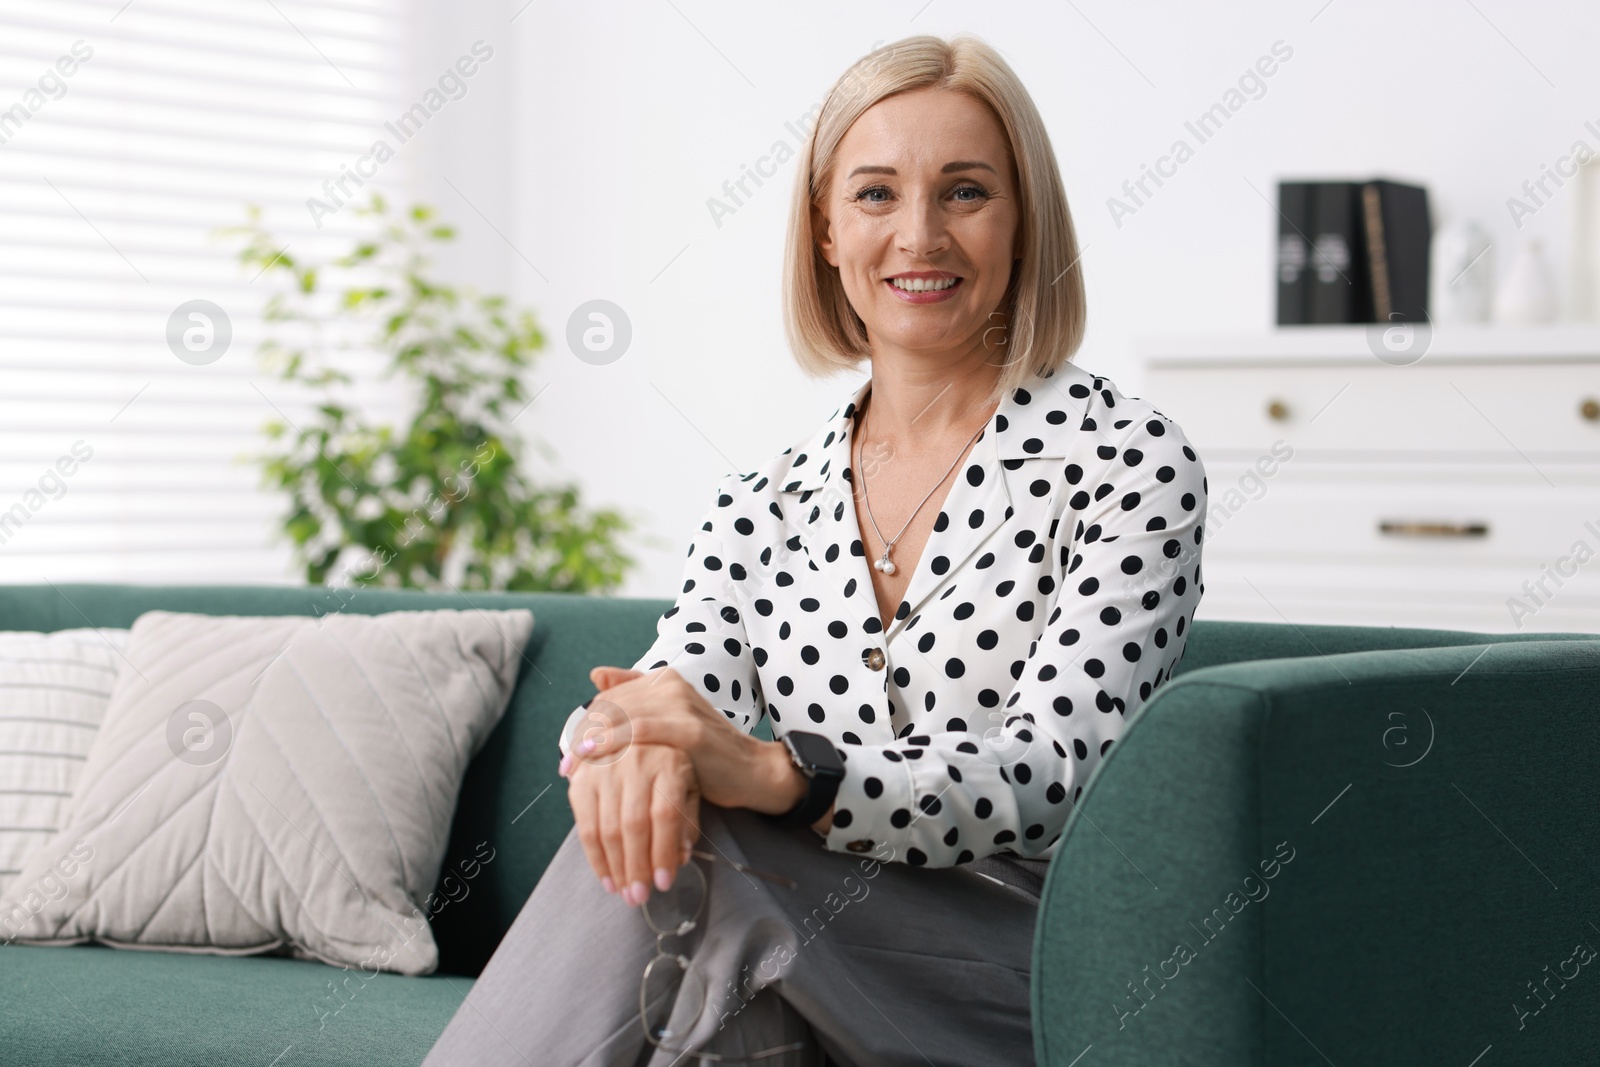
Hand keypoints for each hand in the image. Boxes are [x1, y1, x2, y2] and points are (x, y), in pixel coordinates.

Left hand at [562, 666, 803, 815]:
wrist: (752, 772)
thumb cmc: (706, 754)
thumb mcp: (667, 723)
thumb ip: (635, 699)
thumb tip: (596, 673)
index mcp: (665, 679)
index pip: (611, 696)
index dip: (586, 723)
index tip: (569, 752)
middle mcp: (672, 684)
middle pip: (612, 705)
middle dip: (583, 736)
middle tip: (565, 766)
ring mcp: (682, 704)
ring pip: (621, 716)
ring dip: (591, 742)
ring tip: (572, 767)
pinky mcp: (689, 729)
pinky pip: (639, 731)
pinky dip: (610, 743)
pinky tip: (591, 757)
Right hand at [566, 739, 700, 905]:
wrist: (632, 729)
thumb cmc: (668, 765)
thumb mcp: (688, 785)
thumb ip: (687, 820)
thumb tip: (680, 858)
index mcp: (669, 762)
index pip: (665, 814)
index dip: (663, 851)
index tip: (663, 883)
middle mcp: (636, 761)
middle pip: (634, 824)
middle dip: (636, 867)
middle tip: (639, 898)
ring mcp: (605, 767)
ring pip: (608, 827)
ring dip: (615, 868)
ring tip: (624, 893)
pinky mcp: (582, 777)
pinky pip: (584, 824)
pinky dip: (594, 857)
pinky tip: (606, 877)